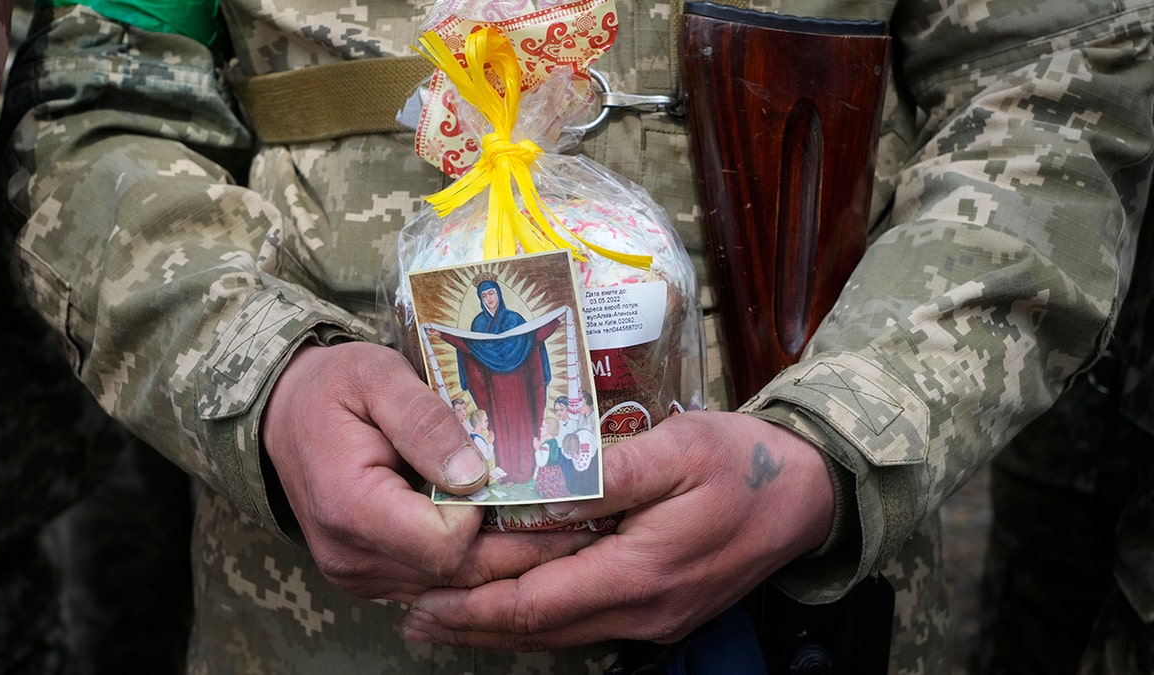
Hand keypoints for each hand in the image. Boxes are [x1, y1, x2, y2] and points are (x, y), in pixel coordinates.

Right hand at [263, 341, 593, 602]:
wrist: (283, 414)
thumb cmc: (333, 388)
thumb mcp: (377, 376)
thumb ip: (426, 421)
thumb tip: (476, 472)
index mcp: (351, 508)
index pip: (445, 545)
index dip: (484, 514)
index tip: (504, 475)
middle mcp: (352, 558)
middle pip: (459, 576)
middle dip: (520, 546)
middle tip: (582, 518)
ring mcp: (359, 575)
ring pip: (454, 588)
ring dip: (503, 557)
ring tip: (557, 524)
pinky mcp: (370, 577)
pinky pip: (436, 583)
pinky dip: (474, 559)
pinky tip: (507, 530)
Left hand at [400, 411, 835, 648]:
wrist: (809, 496)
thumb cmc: (744, 464)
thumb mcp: (677, 448)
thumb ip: (606, 473)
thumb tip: (536, 490)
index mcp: (640, 574)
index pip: (535, 605)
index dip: (471, 606)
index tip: (421, 597)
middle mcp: (641, 612)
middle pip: (538, 631)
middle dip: (470, 624)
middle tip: (411, 611)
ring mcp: (653, 618)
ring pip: (559, 633)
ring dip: (498, 626)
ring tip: (443, 613)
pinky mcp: (660, 610)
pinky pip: (585, 623)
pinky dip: (538, 617)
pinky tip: (511, 603)